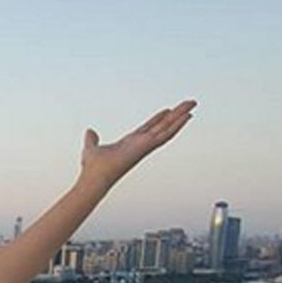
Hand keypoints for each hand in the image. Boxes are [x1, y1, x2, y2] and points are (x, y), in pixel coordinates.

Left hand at [79, 99, 196, 188]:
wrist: (93, 178)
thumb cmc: (92, 169)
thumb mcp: (91, 148)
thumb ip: (92, 140)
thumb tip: (89, 131)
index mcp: (130, 143)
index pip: (147, 128)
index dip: (157, 119)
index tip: (167, 110)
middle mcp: (140, 144)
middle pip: (162, 126)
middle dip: (175, 115)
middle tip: (188, 104)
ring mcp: (145, 146)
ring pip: (167, 128)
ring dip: (181, 116)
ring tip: (192, 104)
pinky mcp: (147, 147)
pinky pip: (166, 135)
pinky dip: (177, 125)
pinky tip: (187, 116)